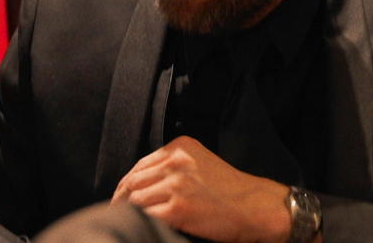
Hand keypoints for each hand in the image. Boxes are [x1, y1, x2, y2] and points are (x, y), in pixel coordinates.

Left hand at [112, 136, 290, 242]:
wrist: (257, 207)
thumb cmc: (232, 189)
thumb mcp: (201, 162)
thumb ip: (174, 165)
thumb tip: (146, 180)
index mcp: (179, 148)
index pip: (140, 164)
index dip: (127, 181)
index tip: (121, 193)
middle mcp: (175, 162)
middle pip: (133, 179)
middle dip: (121, 196)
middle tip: (115, 208)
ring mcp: (175, 185)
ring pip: (135, 197)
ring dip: (127, 209)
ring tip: (124, 218)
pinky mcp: (178, 208)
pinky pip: (146, 214)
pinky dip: (140, 219)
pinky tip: (140, 224)